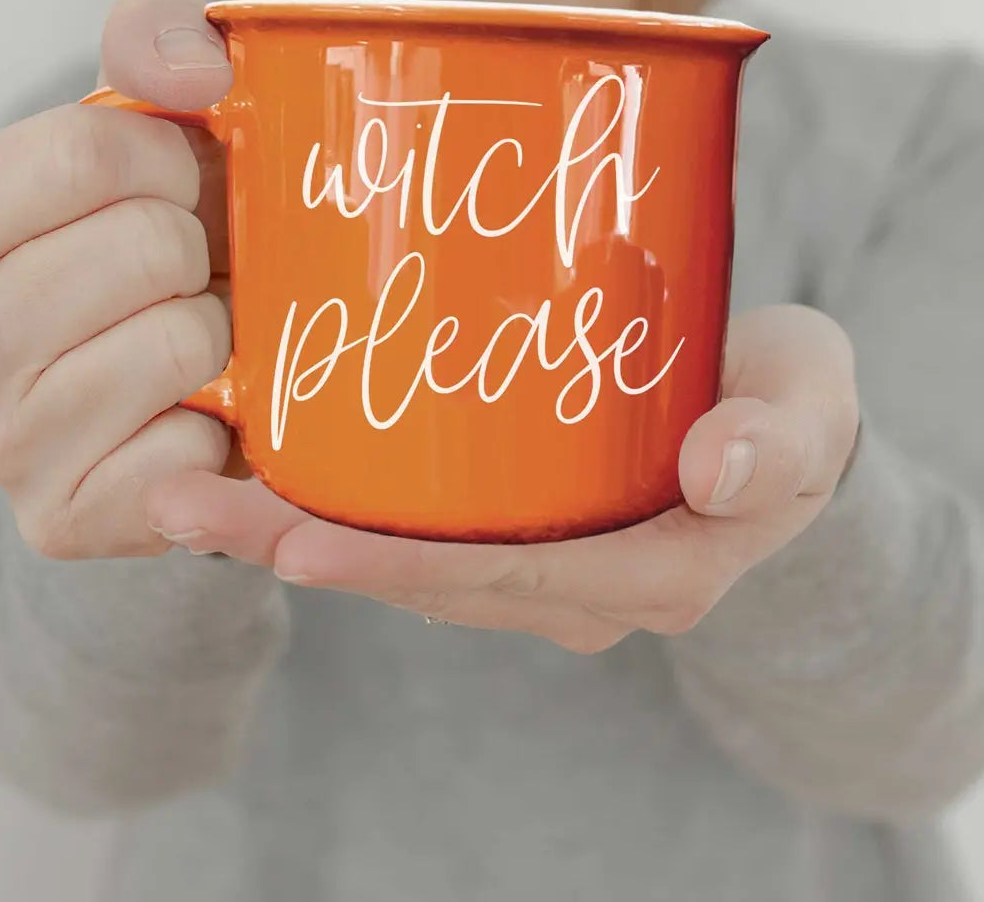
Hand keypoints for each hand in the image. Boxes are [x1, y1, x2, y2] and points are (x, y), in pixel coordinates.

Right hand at [0, 0, 240, 559]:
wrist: (157, 390)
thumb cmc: (148, 248)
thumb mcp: (144, 126)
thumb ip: (156, 41)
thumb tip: (198, 67)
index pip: (90, 151)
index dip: (172, 162)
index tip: (176, 187)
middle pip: (149, 248)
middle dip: (198, 252)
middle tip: (186, 278)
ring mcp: (2, 443)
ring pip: (183, 343)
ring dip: (216, 335)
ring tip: (190, 342)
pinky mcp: (64, 519)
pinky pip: (187, 456)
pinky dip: (216, 430)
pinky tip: (190, 418)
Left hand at [144, 305, 859, 652]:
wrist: (771, 426)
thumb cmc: (786, 408)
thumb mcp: (810, 408)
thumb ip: (783, 439)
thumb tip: (717, 470)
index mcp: (647, 571)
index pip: (508, 580)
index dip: (402, 568)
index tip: (297, 543)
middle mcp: (575, 588)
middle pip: (426, 579)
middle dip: (305, 550)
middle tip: (188, 507)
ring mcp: (535, 565)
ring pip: (402, 560)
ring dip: (294, 533)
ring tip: (187, 493)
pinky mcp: (507, 530)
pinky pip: (410, 532)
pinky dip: (334, 511)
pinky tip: (256, 470)